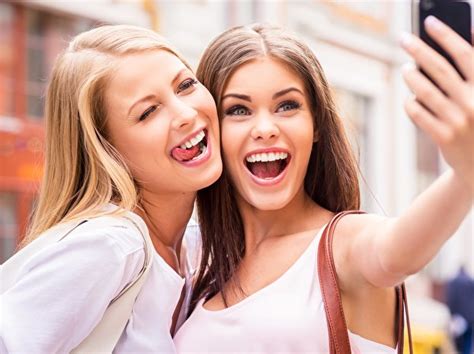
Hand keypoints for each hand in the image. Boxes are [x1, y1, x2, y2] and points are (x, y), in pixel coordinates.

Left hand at [401, 16, 473, 195]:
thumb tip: (471, 28)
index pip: (465, 53)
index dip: (446, 35)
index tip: (429, 22)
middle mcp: (473, 102)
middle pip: (439, 68)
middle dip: (418, 50)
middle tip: (402, 38)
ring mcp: (457, 121)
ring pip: (424, 91)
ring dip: (411, 76)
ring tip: (405, 68)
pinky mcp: (443, 137)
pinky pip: (418, 113)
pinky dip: (411, 102)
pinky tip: (410, 97)